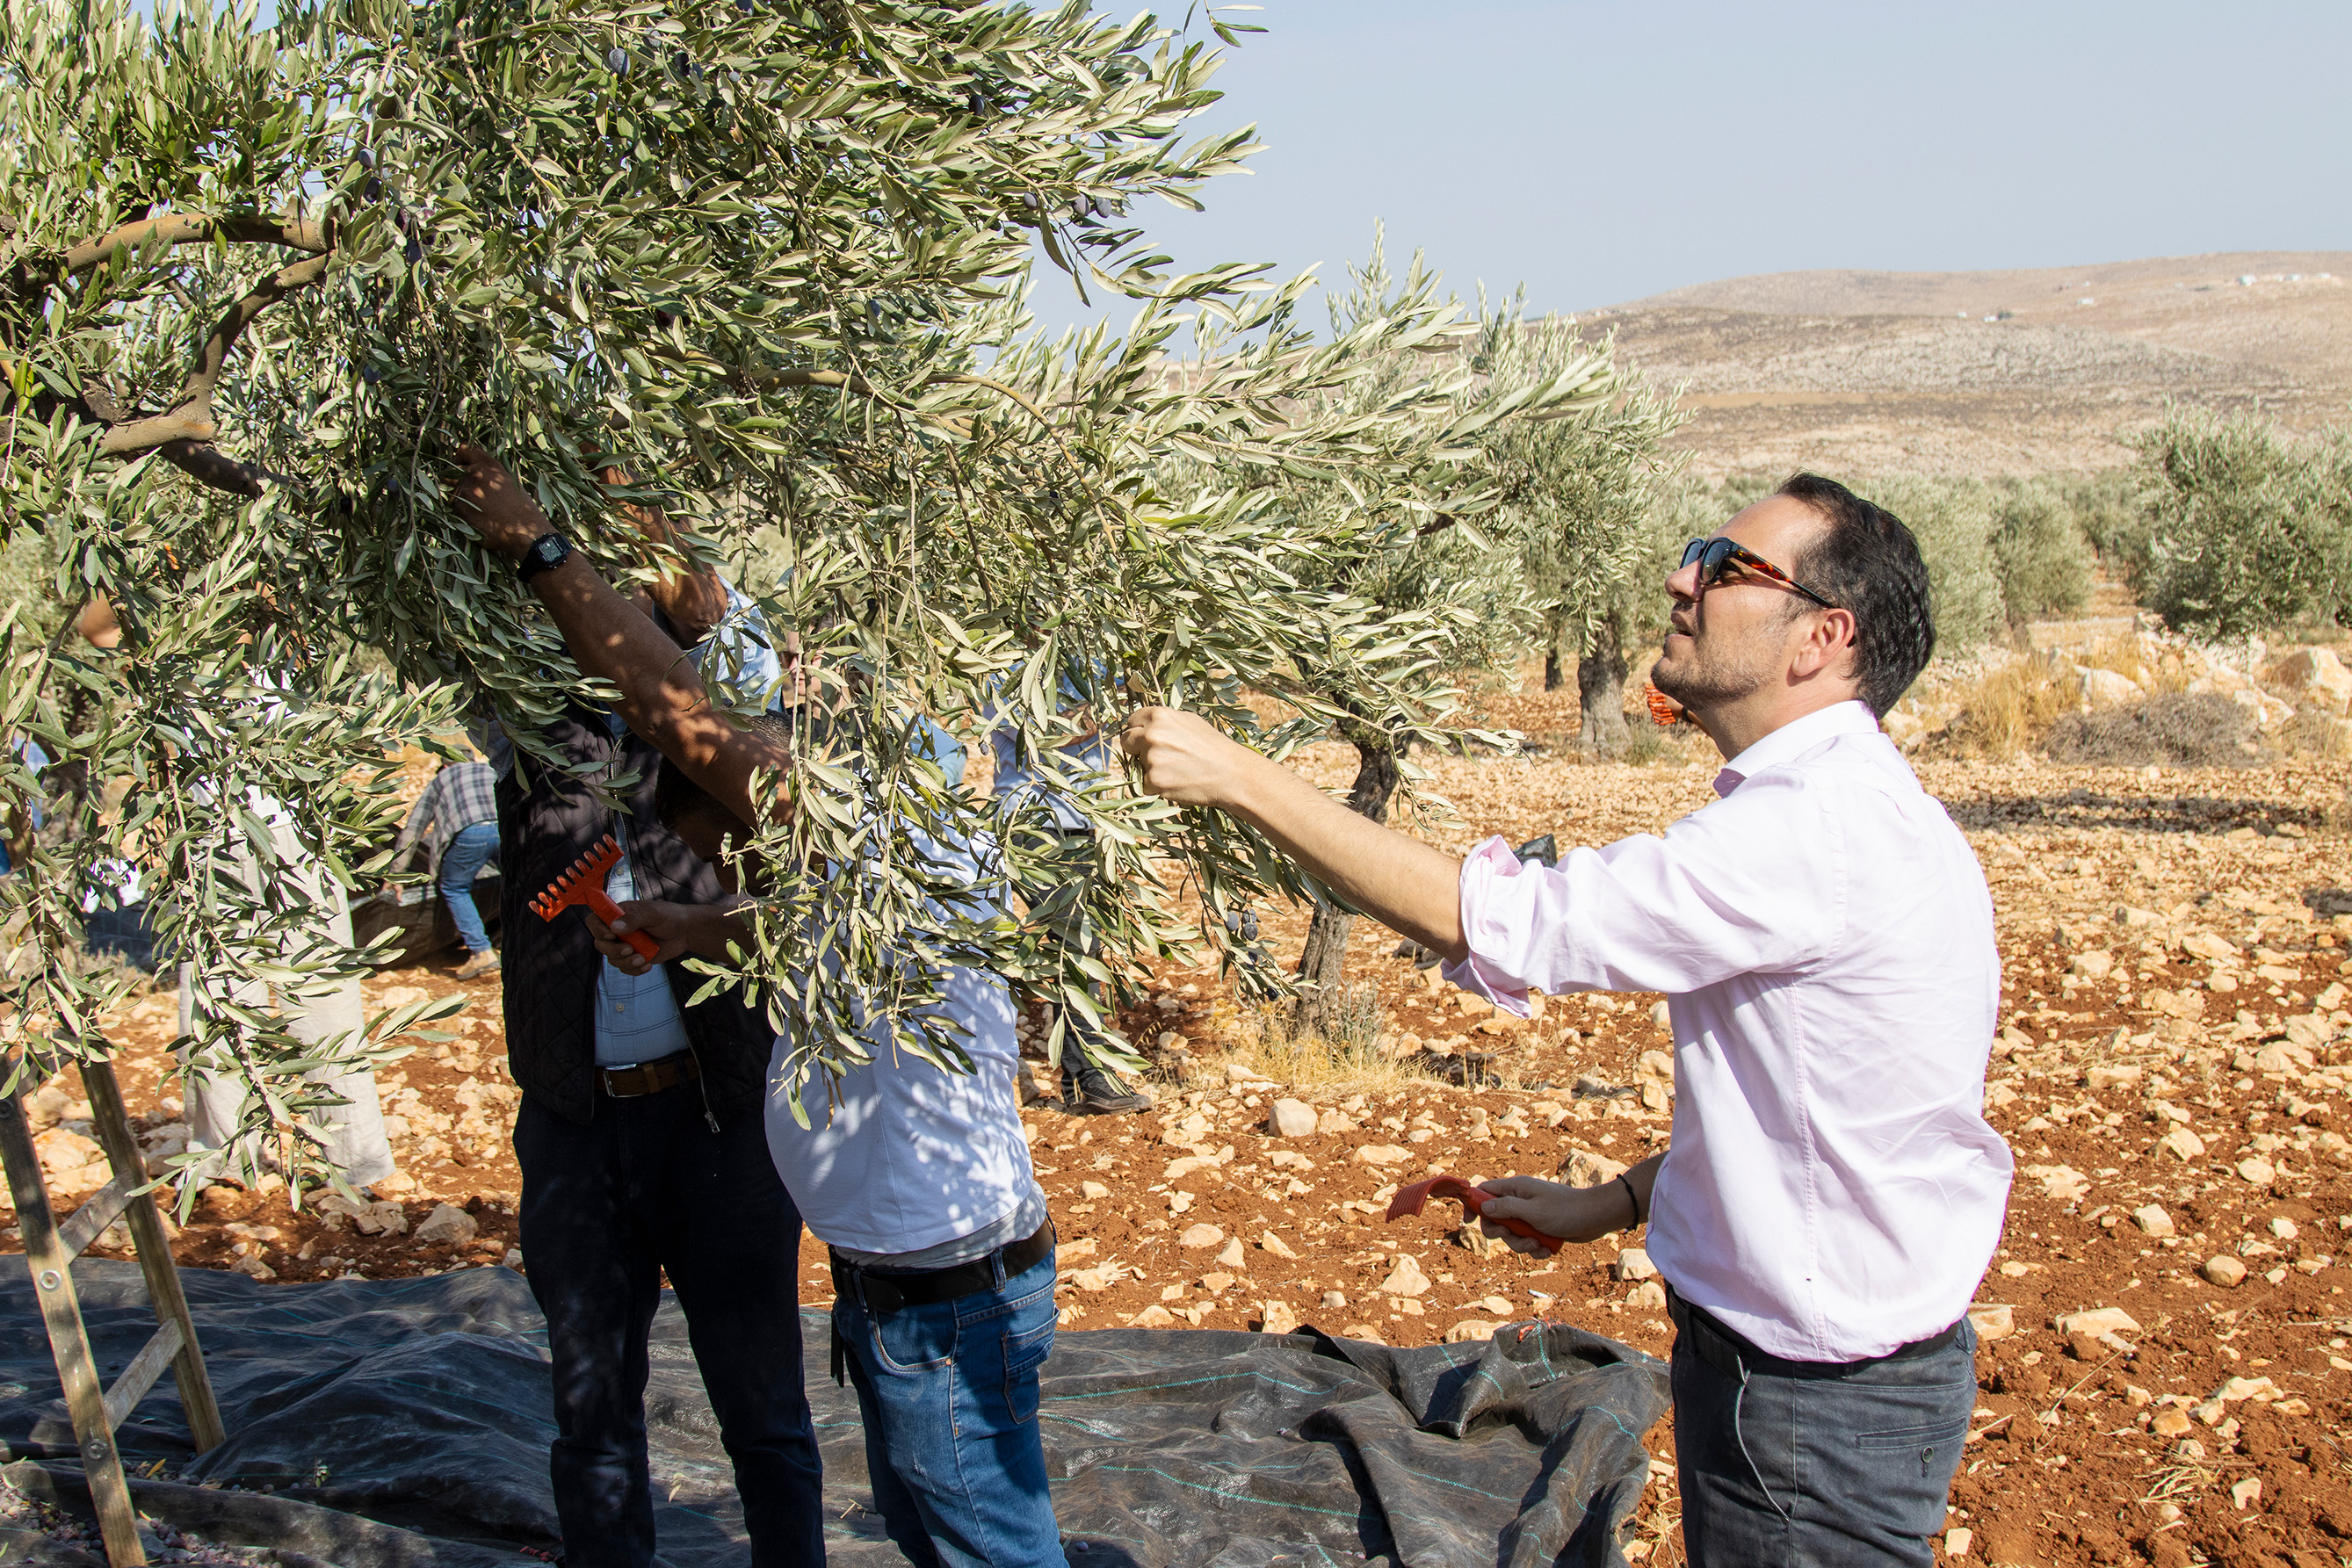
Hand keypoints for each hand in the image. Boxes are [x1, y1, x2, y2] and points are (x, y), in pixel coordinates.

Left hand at [450, 444, 555, 561]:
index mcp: (489, 465)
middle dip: (456, 480)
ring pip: (451, 490)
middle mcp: (475, 473)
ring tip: (477, 510)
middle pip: (451, 470)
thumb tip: (474, 472)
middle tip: (468, 493)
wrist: (524, 532)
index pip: (464, 450)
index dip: (460, 458)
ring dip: (459, 498)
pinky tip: (475, 519)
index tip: (462, 466)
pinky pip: (451, 506)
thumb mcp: (510, 483)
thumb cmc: (521, 510)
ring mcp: (464, 489)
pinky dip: (460, 512)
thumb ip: (490, 474)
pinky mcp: (458, 506)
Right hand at [585, 899, 703, 973]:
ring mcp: (624, 945)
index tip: (611, 934)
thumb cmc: (669, 916)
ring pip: (612, 959)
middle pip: (600, 944)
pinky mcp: (633, 958)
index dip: (597, 929)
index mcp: (617, 914)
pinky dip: (634, 969)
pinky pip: (625, 968)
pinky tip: (648, 965)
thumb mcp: (653, 913)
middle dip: (613, 950)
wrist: (685, 932)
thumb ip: (634, 918)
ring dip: (625, 962)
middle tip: (630, 949)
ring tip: (643, 958)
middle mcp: (617, 931)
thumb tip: (614, 927)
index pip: (594, 921)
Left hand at [1117, 706, 1261, 808]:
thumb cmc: (1214, 747)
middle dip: (1137, 749)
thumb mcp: (1189, 721)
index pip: (1131, 721)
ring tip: (1177, 770)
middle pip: (1126, 741)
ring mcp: (1151, 758)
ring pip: (1136, 765)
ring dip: (1150, 769)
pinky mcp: (1154, 781)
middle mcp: (1151, 734)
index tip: (1147, 739)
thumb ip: (1163, 722)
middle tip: (1159, 757)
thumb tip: (1144, 725)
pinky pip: (1144, 784)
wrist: (1231, 774)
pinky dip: (1157, 786)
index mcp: (1159, 715)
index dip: (1139, 731)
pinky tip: (1177, 782)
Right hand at [1476, 1175, 1636, 1252]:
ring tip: (1536, 1244)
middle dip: (1501, 1232)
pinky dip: (1535, 1249)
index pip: (1485, 1191)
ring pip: (1512, 1235)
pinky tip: (1547, 1250)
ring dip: (1521, 1244)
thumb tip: (1483, 1207)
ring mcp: (1530, 1215)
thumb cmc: (1566, 1210)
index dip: (1472, 1204)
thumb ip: (1506, 1208)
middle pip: (1495, 1218)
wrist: (1596, 1218)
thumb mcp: (1532, 1210)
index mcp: (1516, 1188)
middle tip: (1510, 1234)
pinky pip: (1528, 1242)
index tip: (1467, 1222)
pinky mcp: (1540, 1229)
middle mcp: (1521, 1200)